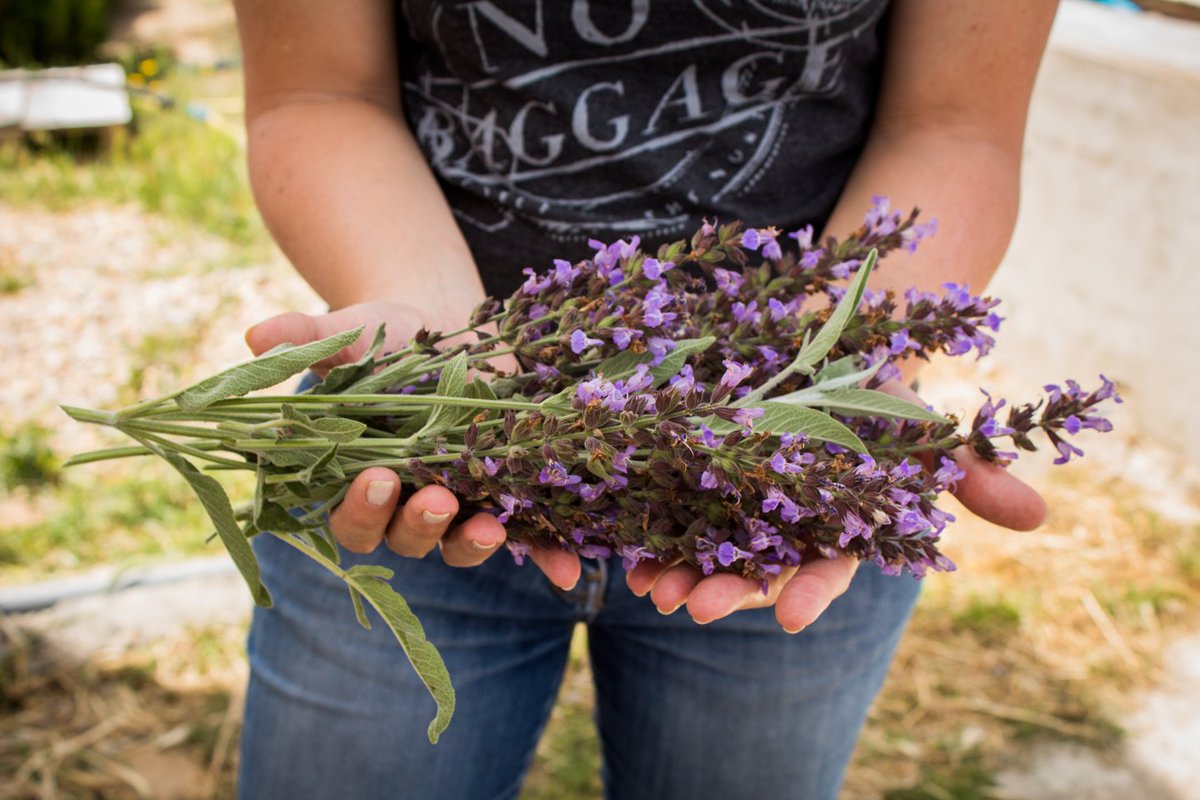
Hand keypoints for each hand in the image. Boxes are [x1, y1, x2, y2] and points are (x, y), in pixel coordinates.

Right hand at [245, 301, 581, 589]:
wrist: (445, 321)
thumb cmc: (383, 332)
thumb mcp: (350, 332)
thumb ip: (308, 339)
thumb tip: (257, 334)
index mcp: (357, 478)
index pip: (348, 515)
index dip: (359, 506)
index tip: (374, 477)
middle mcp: (403, 502)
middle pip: (404, 537)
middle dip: (418, 523)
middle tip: (436, 500)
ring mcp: (456, 503)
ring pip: (459, 543)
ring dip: (474, 542)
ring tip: (490, 525)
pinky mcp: (502, 494)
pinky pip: (525, 538)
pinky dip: (546, 556)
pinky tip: (569, 572)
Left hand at [625, 380, 1046, 631]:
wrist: (835, 347)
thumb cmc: (888, 395)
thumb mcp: (930, 424)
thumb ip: (973, 472)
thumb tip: (1038, 517)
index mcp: (840, 522)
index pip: (830, 566)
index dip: (812, 590)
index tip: (791, 617)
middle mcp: (789, 522)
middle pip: (757, 565)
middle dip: (728, 589)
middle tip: (693, 608)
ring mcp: (743, 501)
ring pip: (708, 544)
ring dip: (678, 570)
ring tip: (648, 588)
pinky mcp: (704, 470)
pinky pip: (673, 503)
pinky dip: (650, 525)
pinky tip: (622, 547)